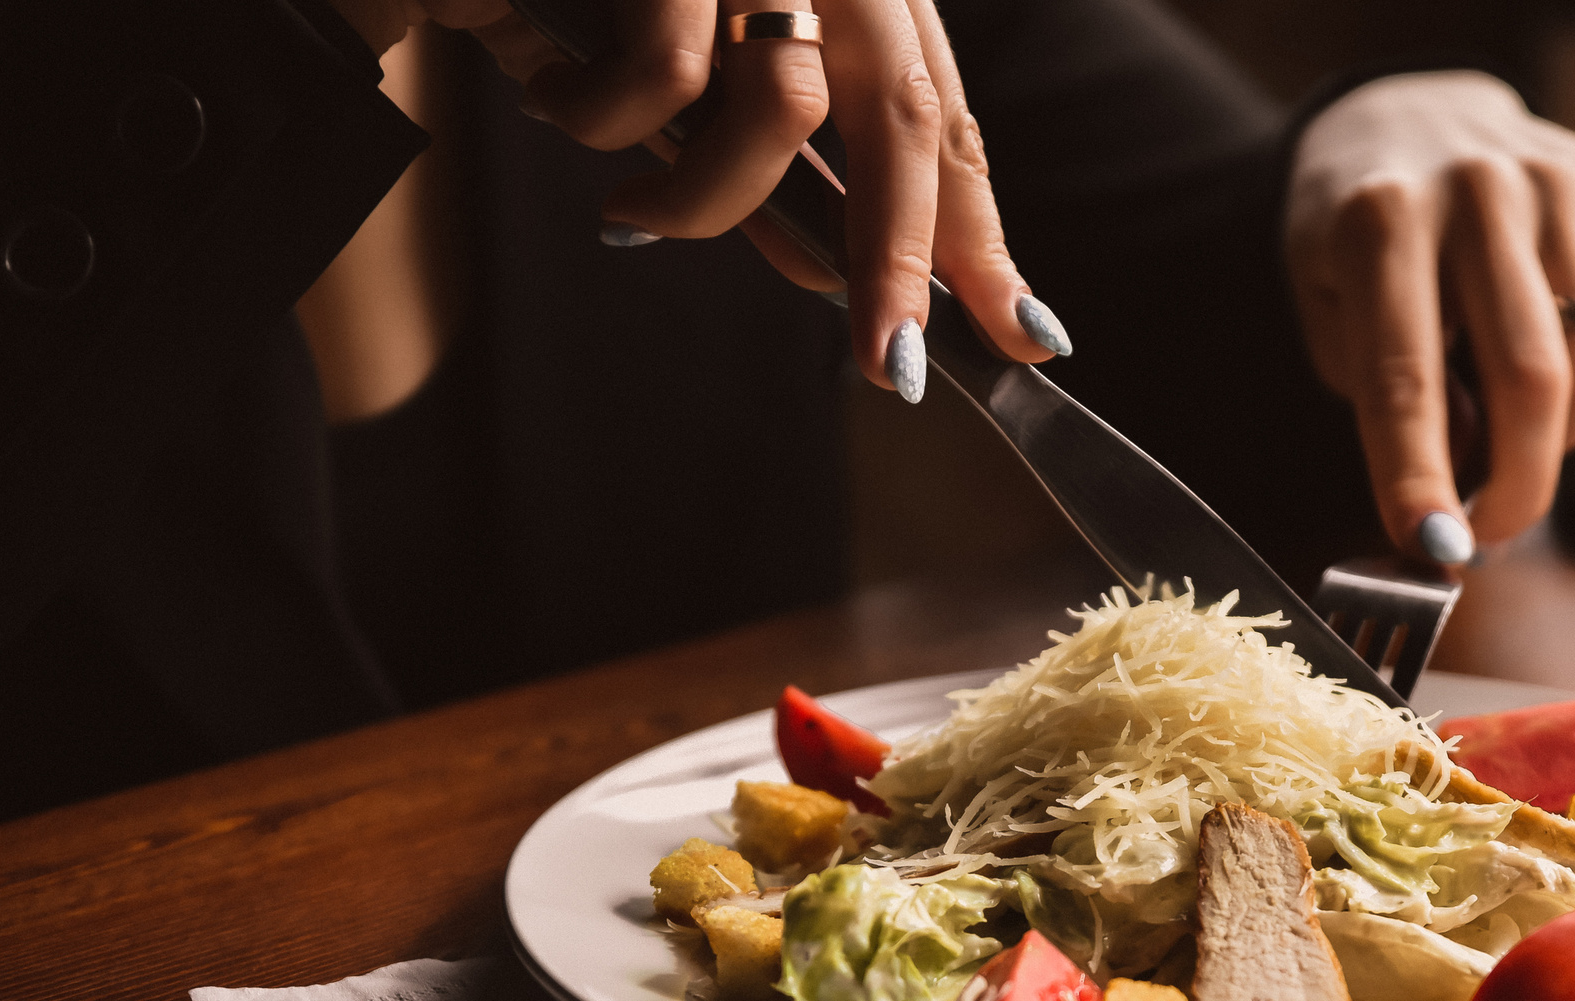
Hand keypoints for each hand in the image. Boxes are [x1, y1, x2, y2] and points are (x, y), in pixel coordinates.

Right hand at [326, 0, 1066, 398]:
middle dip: (900, 261)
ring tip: (629, 212)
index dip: (982, 236)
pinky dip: (602, 117)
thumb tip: (828, 276)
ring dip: (703, 201)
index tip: (1026, 335)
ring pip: (783, 111)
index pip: (941, 121)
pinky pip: (659, 75)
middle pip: (905, 118)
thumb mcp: (703, 64)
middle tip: (890, 364)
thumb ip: (770, 162)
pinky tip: (548, 96)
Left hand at [1284, 71, 1574, 563]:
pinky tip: (1556, 360)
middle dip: (1515, 487)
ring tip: (1512, 427)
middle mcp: (1478, 188)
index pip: (1405, 376)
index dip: (1418, 475)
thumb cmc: (1362, 241)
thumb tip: (1470, 490)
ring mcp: (1560, 181)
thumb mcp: (1332, 314)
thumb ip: (1390, 399)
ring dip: (1560, 438)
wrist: (1408, 121)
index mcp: (1382, 220)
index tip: (1433, 547)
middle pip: (1530, 379)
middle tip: (1488, 535)